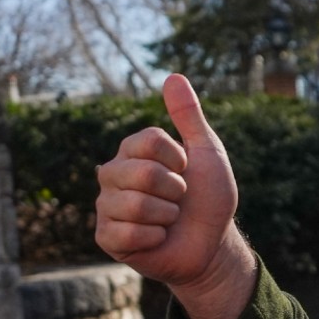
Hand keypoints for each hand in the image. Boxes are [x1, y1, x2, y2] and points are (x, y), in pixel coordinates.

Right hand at [94, 74, 253, 318]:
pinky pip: (127, 233)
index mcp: (133, 151)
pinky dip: (154, 237)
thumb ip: (189, 116)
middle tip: (179, 199)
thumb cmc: (209, 198)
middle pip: (141, 172)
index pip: (149, 140)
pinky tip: (157, 238)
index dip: (178, 159)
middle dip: (174, 189)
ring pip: (134, 204)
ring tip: (168, 219)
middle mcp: (113, 174)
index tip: (186, 171)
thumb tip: (173, 75)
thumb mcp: (207, 153)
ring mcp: (106, 206)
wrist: (212, 243)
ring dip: (166, 215)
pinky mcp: (106, 237)